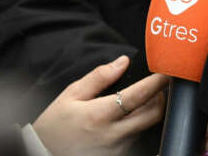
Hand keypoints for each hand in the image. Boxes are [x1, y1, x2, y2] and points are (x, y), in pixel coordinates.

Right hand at [33, 55, 166, 155]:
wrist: (41, 154)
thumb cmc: (54, 126)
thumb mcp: (70, 96)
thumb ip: (99, 77)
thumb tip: (122, 61)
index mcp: (100, 116)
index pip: (139, 96)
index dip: (157, 83)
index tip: (166, 72)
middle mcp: (113, 136)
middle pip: (153, 114)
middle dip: (161, 97)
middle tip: (158, 85)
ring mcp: (117, 150)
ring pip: (146, 127)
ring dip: (150, 111)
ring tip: (142, 99)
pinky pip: (137, 138)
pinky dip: (139, 125)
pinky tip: (130, 117)